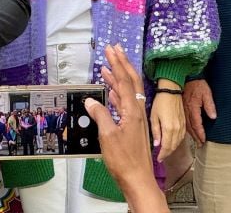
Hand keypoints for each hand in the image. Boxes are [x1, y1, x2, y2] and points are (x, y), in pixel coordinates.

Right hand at [85, 45, 168, 211]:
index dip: (117, 63)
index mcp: (132, 110)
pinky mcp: (133, 126)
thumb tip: (91, 101)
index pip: (124, 80)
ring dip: (118, 76)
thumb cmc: (125, 160)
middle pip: (130, 81)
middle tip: (114, 49)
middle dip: (122, 63)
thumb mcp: (108, 136)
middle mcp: (136, 110)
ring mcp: (135, 118)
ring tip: (108, 66)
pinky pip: (125, 102)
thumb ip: (100, 115)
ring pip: (127, 90)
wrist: (138, 180)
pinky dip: (117, 92)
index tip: (111, 50)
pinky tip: (110, 91)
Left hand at [150, 84, 185, 161]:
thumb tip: (157, 145)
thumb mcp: (153, 116)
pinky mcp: (185, 123)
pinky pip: (181, 137)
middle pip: (173, 147)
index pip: (166, 147)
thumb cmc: (160, 102)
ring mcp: (182, 127)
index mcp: (169, 129)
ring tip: (165, 151)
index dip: (162, 155)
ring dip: (172, 148)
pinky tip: (171, 142)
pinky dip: (176, 142)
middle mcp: (178, 130)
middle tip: (160, 157)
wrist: (171, 91)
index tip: (158, 159)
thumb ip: (156, 131)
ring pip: (178, 143)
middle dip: (167, 153)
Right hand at [183, 79, 215, 146]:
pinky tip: (187, 130)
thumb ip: (210, 105)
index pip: (197, 123)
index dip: (200, 133)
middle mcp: (186, 110)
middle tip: (199, 144)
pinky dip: (185, 127)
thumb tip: (213, 117)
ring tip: (194, 139)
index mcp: (193, 107)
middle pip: (190, 126)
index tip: (203, 140)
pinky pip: (182, 120)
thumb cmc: (197, 84)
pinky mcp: (180, 107)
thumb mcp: (206, 93)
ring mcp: (182, 108)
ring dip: (190, 133)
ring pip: (185, 124)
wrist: (186, 76)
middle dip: (195, 136)